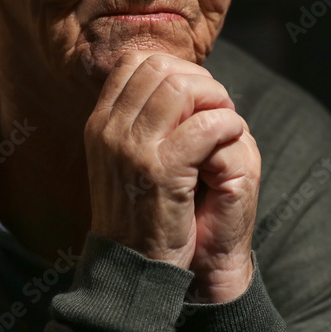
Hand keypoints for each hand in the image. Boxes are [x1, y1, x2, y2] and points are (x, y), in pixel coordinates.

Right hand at [84, 51, 259, 300]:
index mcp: (99, 124)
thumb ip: (139, 122)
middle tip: (218, 105)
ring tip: (226, 120)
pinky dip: (227, 124)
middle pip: (160, 68)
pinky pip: (205, 125)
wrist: (132, 269)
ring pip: (182, 88)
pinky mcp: (161, 171)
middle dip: (199, 79)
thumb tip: (175, 81)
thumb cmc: (139, 213)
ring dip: (215, 98)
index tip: (195, 91)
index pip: (135, 62)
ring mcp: (132, 149)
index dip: (173, 67)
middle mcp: (109, 130)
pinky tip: (231, 137)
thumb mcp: (123, 161)